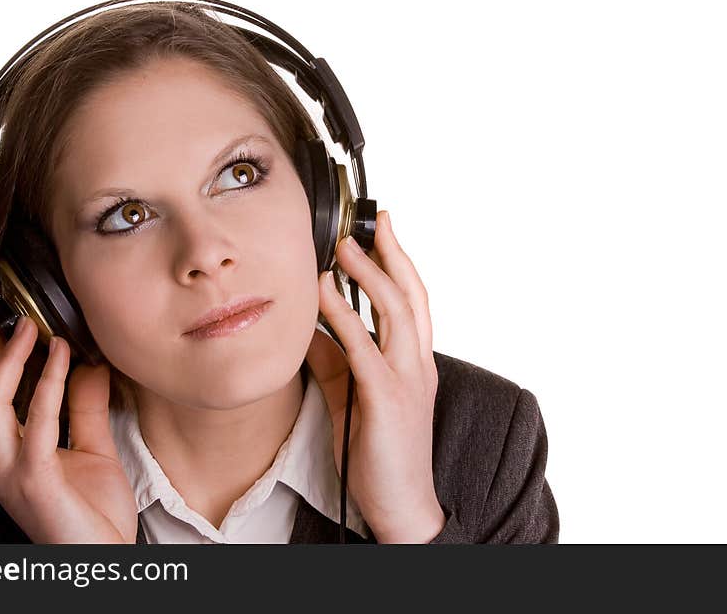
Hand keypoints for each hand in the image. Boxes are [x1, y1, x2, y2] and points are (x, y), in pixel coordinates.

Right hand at [0, 313, 136, 542]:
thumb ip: (85, 408)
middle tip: (1, 317)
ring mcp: (11, 474)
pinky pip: (36, 422)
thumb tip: (88, 363)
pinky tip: (63, 358)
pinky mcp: (36, 481)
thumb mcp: (91, 449)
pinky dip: (47, 383)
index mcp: (3, 457)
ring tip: (33, 328)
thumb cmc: (94, 513)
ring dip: (9, 360)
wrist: (104, 558)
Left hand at [306, 210, 444, 542]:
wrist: (401, 505)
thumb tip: (309, 327)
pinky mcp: (385, 399)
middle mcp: (417, 364)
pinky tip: (324, 292)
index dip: (398, 262)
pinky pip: (363, 348)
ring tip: (345, 246)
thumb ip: (334, 360)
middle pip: (412, 294)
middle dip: (391, 253)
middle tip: (369, 221)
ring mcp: (406, 380)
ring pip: (396, 311)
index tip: (380, 230)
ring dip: (370, 273)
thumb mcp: (352, 396)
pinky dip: (343, 315)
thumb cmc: (379, 454)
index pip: (413, 300)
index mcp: (414, 362)